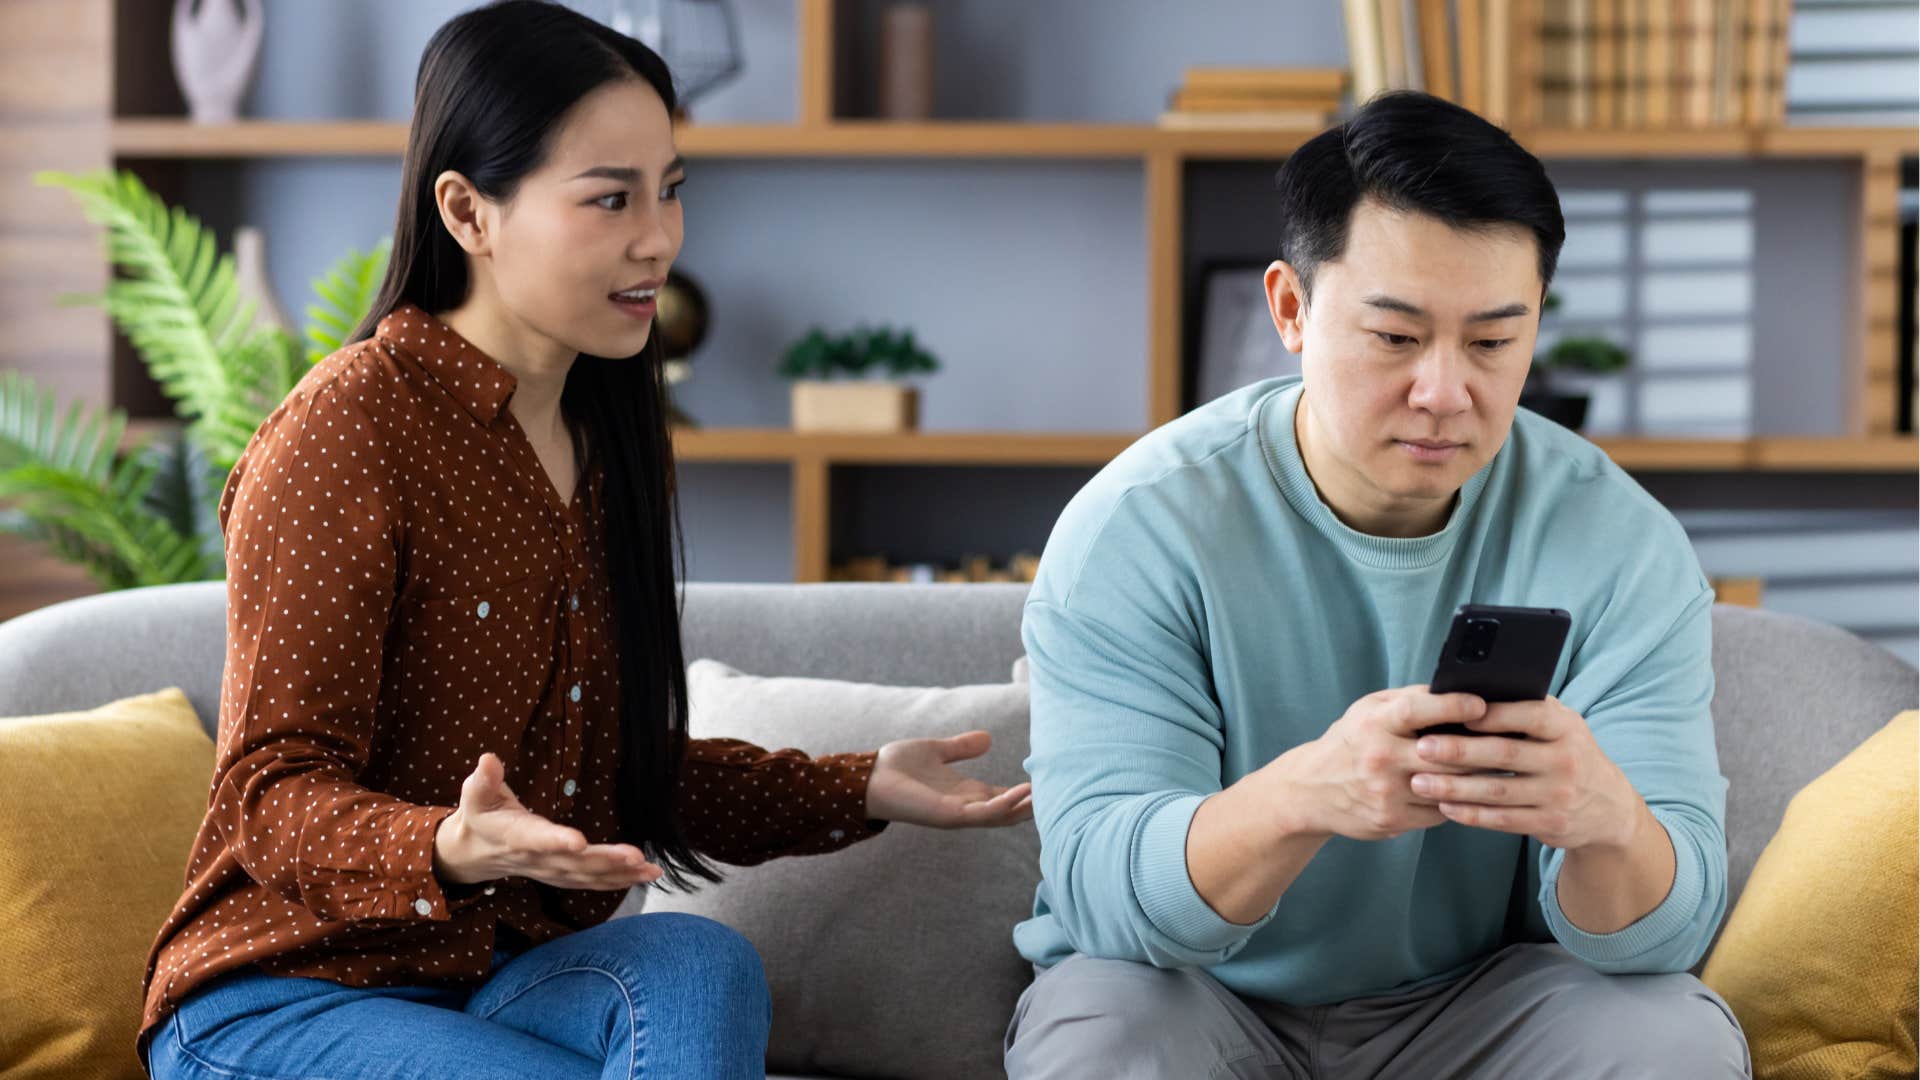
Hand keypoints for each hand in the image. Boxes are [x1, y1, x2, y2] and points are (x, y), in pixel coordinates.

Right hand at [434, 752, 663, 891]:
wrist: (475, 854)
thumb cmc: (480, 816)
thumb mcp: (475, 795)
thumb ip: (484, 779)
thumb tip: (489, 759)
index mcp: (515, 836)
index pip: (537, 839)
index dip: (556, 841)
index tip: (579, 841)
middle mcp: (537, 858)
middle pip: (573, 863)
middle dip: (606, 860)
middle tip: (635, 857)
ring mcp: (551, 870)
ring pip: (588, 876)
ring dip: (620, 873)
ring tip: (650, 869)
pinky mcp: (563, 875)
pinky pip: (592, 881)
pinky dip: (619, 880)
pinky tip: (645, 875)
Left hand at [865, 730, 1033, 827]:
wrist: (868, 777)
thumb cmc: (897, 767)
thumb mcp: (937, 751)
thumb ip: (962, 747)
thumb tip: (988, 739)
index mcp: (965, 792)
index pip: (1003, 796)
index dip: (1025, 792)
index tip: (1049, 782)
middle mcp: (965, 806)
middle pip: (1008, 810)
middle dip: (1032, 805)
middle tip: (1062, 793)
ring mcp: (959, 813)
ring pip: (1002, 815)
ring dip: (1026, 806)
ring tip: (1049, 793)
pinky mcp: (949, 815)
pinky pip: (984, 812)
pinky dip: (1005, 805)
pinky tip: (1023, 793)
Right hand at [1280, 685, 1490, 841]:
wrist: (1311, 790)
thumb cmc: (1351, 742)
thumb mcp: (1368, 710)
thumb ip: (1409, 700)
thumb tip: (1457, 690)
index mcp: (1375, 724)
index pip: (1417, 710)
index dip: (1453, 706)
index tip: (1480, 705)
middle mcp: (1379, 758)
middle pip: (1445, 754)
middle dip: (1479, 748)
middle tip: (1507, 741)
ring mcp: (1386, 792)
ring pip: (1448, 787)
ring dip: (1476, 779)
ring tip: (1497, 768)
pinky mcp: (1391, 819)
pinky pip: (1438, 811)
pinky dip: (1454, 801)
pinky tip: (1464, 792)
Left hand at [1409, 697, 1643, 850]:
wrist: (1607, 807)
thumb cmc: (1565, 753)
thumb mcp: (1560, 727)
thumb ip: (1525, 710)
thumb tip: (1468, 693)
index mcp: (1566, 727)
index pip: (1528, 716)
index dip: (1492, 715)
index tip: (1453, 714)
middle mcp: (1565, 760)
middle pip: (1504, 754)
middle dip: (1459, 751)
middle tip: (1421, 747)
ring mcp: (1558, 795)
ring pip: (1498, 791)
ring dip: (1455, 788)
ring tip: (1420, 782)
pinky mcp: (1550, 824)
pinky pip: (1503, 819)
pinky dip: (1471, 814)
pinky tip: (1444, 807)